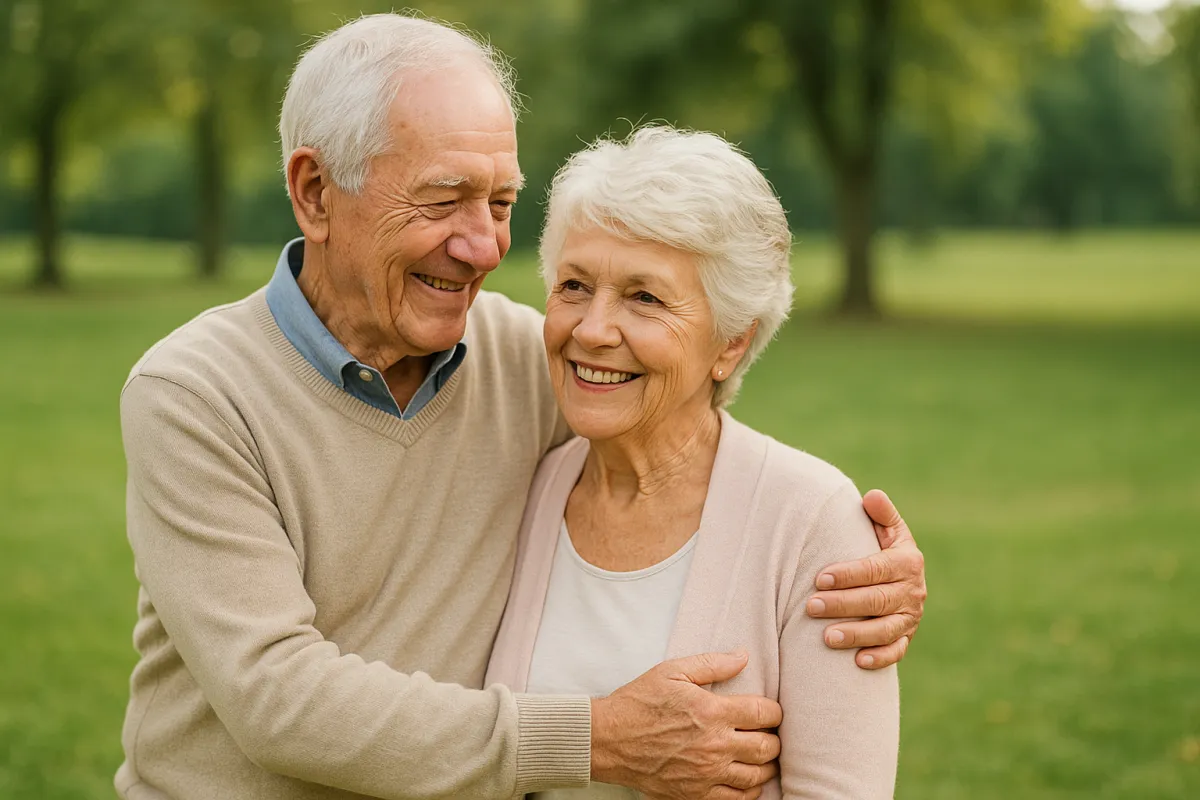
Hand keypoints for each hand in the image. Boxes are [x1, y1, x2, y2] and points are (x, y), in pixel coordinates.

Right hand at [591, 650, 782, 799]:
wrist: (608, 740)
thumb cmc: (639, 702)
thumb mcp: (672, 671)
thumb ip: (712, 664)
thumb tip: (743, 656)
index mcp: (712, 712)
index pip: (765, 714)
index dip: (775, 711)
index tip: (769, 711)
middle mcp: (714, 746)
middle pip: (768, 748)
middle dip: (774, 739)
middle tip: (767, 733)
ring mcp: (706, 774)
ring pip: (757, 776)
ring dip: (765, 765)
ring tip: (760, 756)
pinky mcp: (695, 794)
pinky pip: (736, 799)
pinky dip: (749, 790)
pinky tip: (745, 779)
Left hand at [806, 489, 925, 669]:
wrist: (901, 578)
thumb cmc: (883, 549)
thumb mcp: (888, 530)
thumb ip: (882, 515)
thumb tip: (872, 496)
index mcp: (907, 561)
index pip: (876, 569)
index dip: (848, 574)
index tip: (820, 578)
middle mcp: (912, 591)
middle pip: (876, 600)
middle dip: (843, 605)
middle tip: (811, 606)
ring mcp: (911, 618)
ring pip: (885, 630)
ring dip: (856, 634)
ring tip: (826, 638)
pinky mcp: (907, 638)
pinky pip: (896, 651)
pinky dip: (879, 658)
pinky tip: (857, 662)